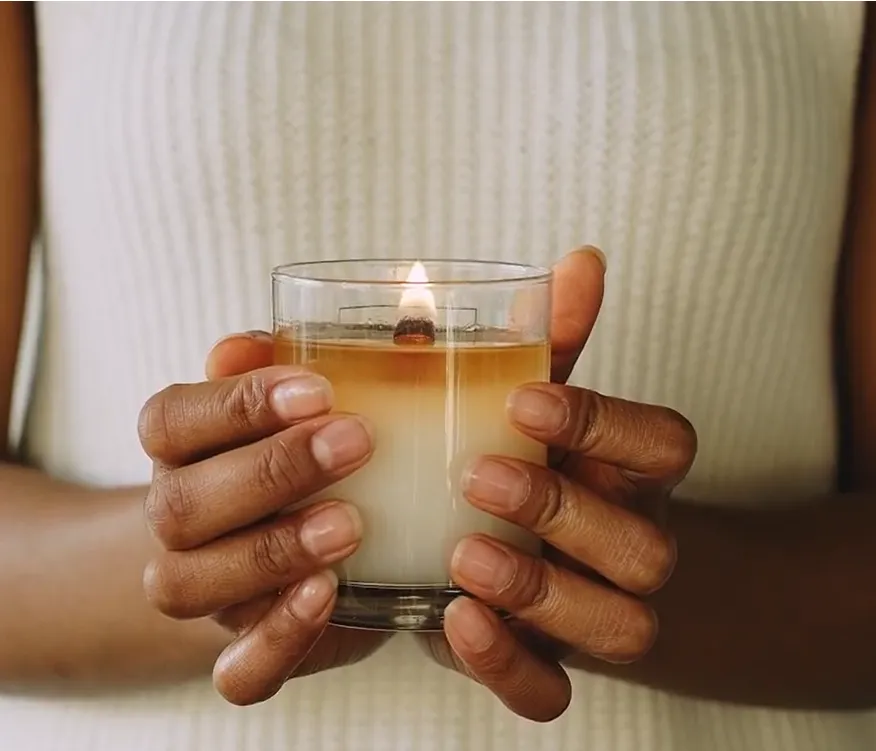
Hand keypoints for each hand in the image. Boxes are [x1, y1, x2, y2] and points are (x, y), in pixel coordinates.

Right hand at [139, 332, 391, 705]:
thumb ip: (304, 364)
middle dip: (270, 472)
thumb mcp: (309, 405)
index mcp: (183, 449)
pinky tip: (329, 595)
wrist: (302, 542)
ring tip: (351, 524)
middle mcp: (179, 520)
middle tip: (356, 442)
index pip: (171, 420)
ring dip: (270, 553)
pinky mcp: (247, 646)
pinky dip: (277, 640)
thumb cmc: (308, 456)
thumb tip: (318, 334)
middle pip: (181, 504)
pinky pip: (237, 670)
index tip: (318, 389)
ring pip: (190, 586)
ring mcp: (206, 591)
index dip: (235, 404)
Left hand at [419, 248, 696, 721]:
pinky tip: (453, 622)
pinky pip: (552, 692)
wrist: (519, 554)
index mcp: (631, 472)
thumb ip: (552, 340)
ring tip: (464, 555)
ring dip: (542, 592)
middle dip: (565, 512)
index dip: (606, 424)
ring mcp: (595, 613)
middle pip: (646, 546)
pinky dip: (507, 664)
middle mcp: (630, 545)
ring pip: (619, 625)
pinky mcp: (548, 664)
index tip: (526, 400)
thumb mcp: (535, 401)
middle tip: (479, 476)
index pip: (664, 445)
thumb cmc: (529, 462)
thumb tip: (581, 260)